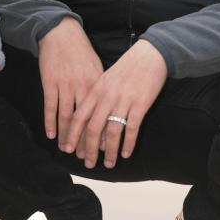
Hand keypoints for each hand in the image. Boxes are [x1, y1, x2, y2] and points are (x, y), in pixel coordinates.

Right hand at [38, 17, 102, 147]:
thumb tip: (108, 109)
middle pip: (86, 121)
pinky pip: (51, 107)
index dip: (103, 134)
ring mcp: (66, 85)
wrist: (61, 34)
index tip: (104, 150)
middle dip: (86, 142)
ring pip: (67, 117)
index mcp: (97, 85)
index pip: (102, 115)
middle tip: (86, 158)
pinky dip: (51, 123)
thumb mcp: (97, 68)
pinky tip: (51, 135)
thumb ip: (101, 89)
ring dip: (67, 137)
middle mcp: (83, 87)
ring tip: (68, 151)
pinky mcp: (50, 83)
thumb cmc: (81, 51)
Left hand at [63, 39, 167, 168]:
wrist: (149, 54)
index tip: (69, 150)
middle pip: (93, 129)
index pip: (78, 117)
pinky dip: (128, 143)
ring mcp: (123, 101)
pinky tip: (126, 153)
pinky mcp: (140, 104)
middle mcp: (106, 97)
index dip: (72, 135)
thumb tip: (89, 121)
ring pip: (112, 132)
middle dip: (89, 149)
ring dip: (110, 151)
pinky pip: (132, 128)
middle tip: (88, 164)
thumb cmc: (127, 68)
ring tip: (109, 164)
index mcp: (95, 90)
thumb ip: (96, 98)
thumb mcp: (105, 79)